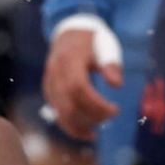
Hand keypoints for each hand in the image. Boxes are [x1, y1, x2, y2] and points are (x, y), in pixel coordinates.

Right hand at [42, 21, 122, 140]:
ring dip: (78, 126)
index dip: (96, 104)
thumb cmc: (92, 40)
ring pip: (59, 112)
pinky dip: (69, 124)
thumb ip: (111, 64)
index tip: (115, 110)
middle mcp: (55, 73)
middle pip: (68, 104)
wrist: (69, 32)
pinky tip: (84, 130)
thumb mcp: (106, 46)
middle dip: (89, 117)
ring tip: (95, 133)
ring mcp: (49, 82)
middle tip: (109, 119)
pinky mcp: (48, 90)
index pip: (79, 88)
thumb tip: (117, 85)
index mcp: (70, 59)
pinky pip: (56, 111)